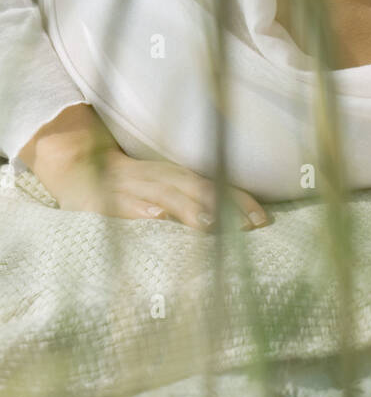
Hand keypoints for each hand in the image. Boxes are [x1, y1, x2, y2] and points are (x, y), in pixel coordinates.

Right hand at [41, 146, 269, 231]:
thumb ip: (197, 202)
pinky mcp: (108, 198)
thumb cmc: (135, 185)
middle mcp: (162, 178)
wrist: (80, 168)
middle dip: (225, 207)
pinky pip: (125, 203)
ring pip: (166, 195)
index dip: (241, 202)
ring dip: (188, 209)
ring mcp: (136, 186)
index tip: (264, 221)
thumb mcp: (168, 188)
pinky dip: (140, 209)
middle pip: (199, 189)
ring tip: (208, 225)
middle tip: (247, 227)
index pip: (218, 186)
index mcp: (179, 176)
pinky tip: (154, 216)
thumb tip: (241, 221)